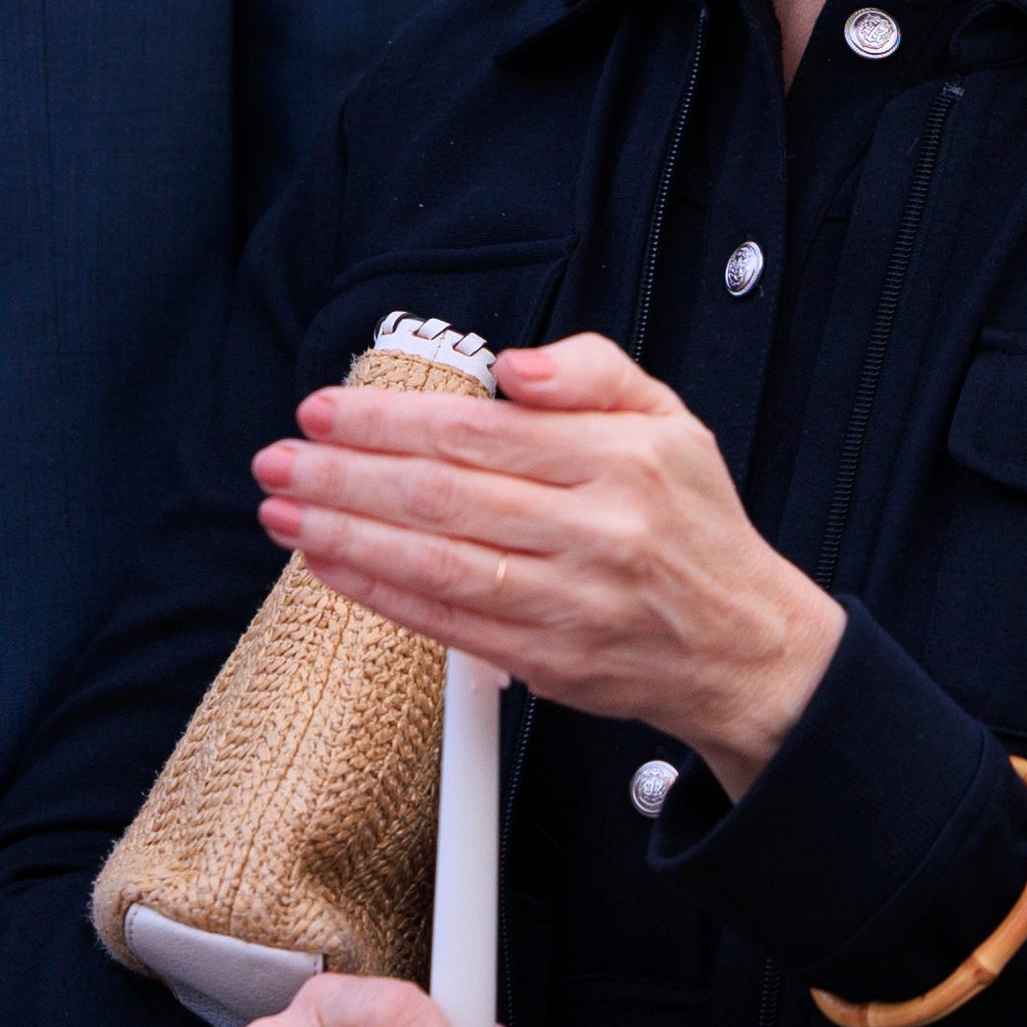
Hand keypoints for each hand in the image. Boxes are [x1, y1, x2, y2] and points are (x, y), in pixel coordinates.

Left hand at [255, 334, 843, 784]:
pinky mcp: (549, 660)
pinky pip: (444, 623)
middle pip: (443, 494)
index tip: (327, 410)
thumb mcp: (671, 420)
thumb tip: (514, 366)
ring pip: (434, 562)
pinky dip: (377, 592)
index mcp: (623, 461)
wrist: (746, 647)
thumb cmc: (694, 528)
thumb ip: (593, 370)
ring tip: (283, 508)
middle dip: (344, 473)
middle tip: (281, 457)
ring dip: (343, 533)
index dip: (389, 419)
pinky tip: (329, 562)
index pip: (479, 431)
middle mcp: (596, 532)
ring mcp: (569, 602)